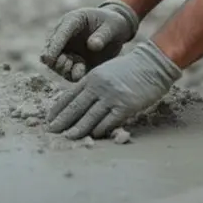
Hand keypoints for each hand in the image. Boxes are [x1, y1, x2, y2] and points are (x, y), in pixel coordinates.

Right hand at [39, 0, 139, 80]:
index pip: (59, 33)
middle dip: (55, 60)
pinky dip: (71, 75)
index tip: (49, 59)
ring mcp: (67, 50)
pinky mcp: (73, 62)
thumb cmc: (113, 23)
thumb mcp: (113, 26)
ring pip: (55, 63)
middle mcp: (65, 36)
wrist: (116, 31)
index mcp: (72, 21)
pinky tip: (82, 71)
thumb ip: (103, 35)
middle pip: (50, 49)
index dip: (53, 46)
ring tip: (79, 67)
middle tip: (69, 63)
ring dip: (63, 69)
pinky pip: (67, 72)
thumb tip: (92, 46)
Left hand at [46, 41, 182, 139]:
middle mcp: (98, 87)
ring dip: (77, 129)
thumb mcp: (105, 72)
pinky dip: (99, 129)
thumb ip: (91, 86)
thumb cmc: (129, 69)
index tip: (49, 119)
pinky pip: (108, 122)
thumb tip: (77, 103)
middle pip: (75, 107)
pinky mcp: (125, 106)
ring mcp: (112, 97)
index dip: (58, 109)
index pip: (69, 95)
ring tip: (67, 137)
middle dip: (62, 121)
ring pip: (89, 117)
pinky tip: (93, 135)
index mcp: (91, 77)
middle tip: (51, 131)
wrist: (152, 64)